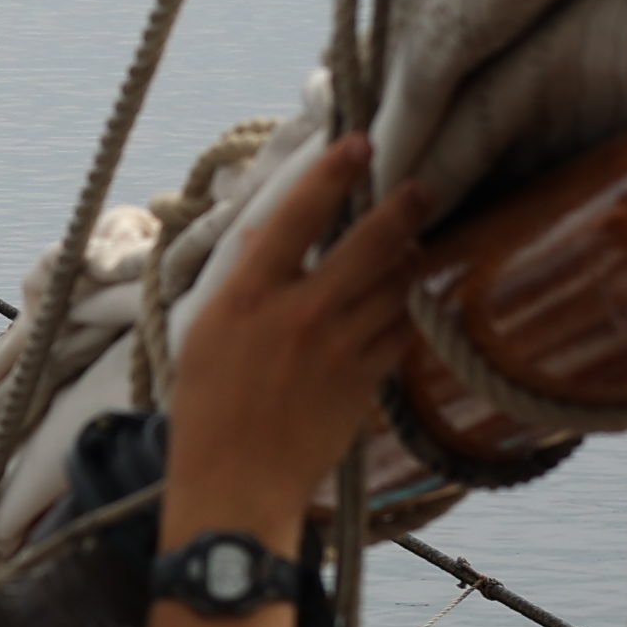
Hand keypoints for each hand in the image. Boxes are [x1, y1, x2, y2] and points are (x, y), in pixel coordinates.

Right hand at [160, 141, 428, 542]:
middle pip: (368, 244)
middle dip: (403, 208)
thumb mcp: (203, 332)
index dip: (331, 173)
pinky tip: (409, 300)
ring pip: (396, 285)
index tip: (358, 143)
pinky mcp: (365, 382)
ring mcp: (338, 349)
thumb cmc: (207, 408)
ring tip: (415, 243)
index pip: (297, 217)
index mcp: (248, 296)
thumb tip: (268, 234)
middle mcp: (298, 314)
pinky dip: (409, 310)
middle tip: (422, 186)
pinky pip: (402, 331)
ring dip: (410, 259)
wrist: (235, 484)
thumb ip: (242, 278)